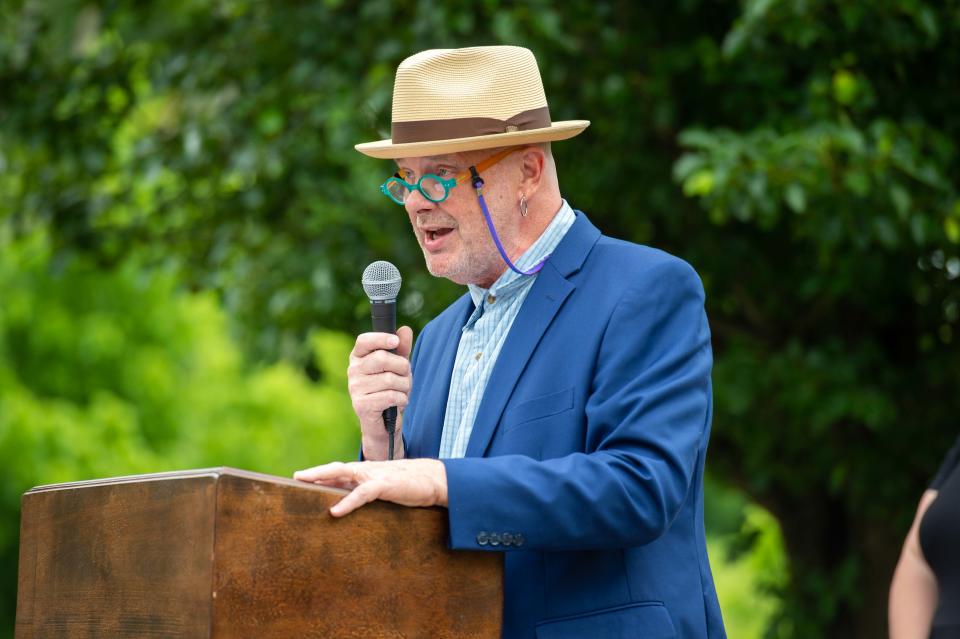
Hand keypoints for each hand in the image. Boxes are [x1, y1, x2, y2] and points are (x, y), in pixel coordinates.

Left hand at [293, 459, 447, 516]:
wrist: (435, 480)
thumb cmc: (411, 487)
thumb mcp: (386, 490)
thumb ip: (369, 493)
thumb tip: (351, 505)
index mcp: (367, 473)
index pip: (339, 472)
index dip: (321, 475)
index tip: (301, 480)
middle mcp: (367, 471)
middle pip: (335, 469)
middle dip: (315, 473)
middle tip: (295, 478)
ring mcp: (375, 475)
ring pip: (343, 474)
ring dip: (322, 479)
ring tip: (304, 484)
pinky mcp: (385, 485)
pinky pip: (362, 493)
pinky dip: (347, 502)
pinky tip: (334, 511)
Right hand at [348, 327, 413, 459]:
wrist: (384, 423)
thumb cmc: (389, 390)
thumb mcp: (398, 367)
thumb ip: (401, 348)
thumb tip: (405, 330)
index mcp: (358, 357)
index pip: (364, 341)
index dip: (380, 339)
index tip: (395, 341)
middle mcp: (353, 371)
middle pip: (382, 358)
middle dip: (402, 367)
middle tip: (405, 376)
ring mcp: (355, 388)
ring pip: (390, 379)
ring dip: (405, 386)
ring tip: (401, 392)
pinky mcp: (362, 405)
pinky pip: (391, 396)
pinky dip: (402, 399)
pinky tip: (399, 402)